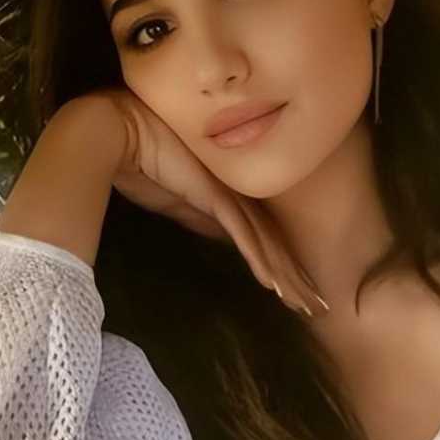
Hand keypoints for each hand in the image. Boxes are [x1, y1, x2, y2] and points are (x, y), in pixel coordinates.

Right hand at [76, 86, 327, 316]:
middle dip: (296, 278)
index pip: (262, 235)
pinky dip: (260, 262)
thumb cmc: (143, 161)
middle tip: (316, 307)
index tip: (297, 290)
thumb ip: (201, 218)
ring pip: (266, 244)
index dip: (281, 264)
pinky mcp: (216, 198)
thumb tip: (224, 238)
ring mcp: (229, 195)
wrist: (122, 132)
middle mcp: (237, 194)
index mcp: (230, 195)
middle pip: (273, 242)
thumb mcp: (177, 201)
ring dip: (286, 278)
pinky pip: (244, 236)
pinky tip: (275, 285)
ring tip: (306, 306)